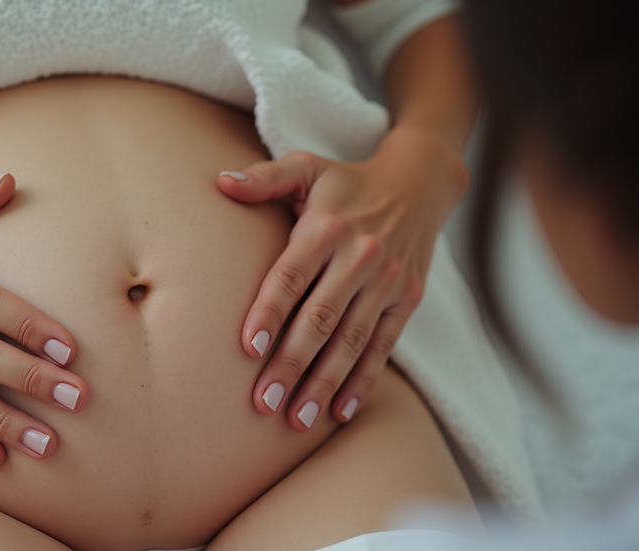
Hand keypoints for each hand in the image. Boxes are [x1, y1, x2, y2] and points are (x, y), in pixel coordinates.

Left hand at [217, 127, 466, 430]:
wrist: (419, 183)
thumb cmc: (346, 181)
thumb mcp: (307, 166)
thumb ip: (264, 178)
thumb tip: (219, 182)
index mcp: (326, 227)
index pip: (291, 275)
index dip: (269, 311)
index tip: (247, 347)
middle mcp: (360, 256)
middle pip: (320, 317)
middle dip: (291, 363)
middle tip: (263, 402)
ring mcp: (388, 281)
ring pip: (351, 340)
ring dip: (323, 383)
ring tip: (296, 419)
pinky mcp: (408, 300)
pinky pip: (383, 345)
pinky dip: (363, 380)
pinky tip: (340, 411)